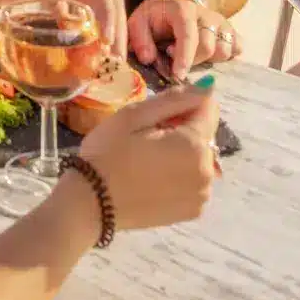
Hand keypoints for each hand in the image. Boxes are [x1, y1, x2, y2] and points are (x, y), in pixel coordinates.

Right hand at [72, 85, 218, 230]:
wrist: (91, 204)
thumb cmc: (108, 154)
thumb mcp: (134, 116)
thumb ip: (174, 99)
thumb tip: (206, 88)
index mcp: (195, 144)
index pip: (208, 108)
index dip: (183, 106)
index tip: (155, 117)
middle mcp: (207, 171)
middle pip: (204, 135)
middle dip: (182, 130)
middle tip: (145, 139)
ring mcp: (201, 195)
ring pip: (199, 159)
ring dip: (182, 154)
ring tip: (147, 161)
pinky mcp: (192, 211)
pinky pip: (193, 181)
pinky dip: (180, 175)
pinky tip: (152, 180)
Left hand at [129, 0, 238, 79]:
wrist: (172, 3)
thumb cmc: (154, 17)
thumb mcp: (138, 23)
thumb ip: (139, 39)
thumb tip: (149, 59)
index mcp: (183, 10)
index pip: (189, 36)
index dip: (184, 58)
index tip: (178, 76)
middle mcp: (206, 15)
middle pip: (209, 47)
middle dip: (192, 61)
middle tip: (175, 60)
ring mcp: (221, 22)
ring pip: (225, 50)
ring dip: (208, 60)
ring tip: (191, 55)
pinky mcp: (230, 30)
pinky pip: (237, 48)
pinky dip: (225, 57)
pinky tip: (208, 57)